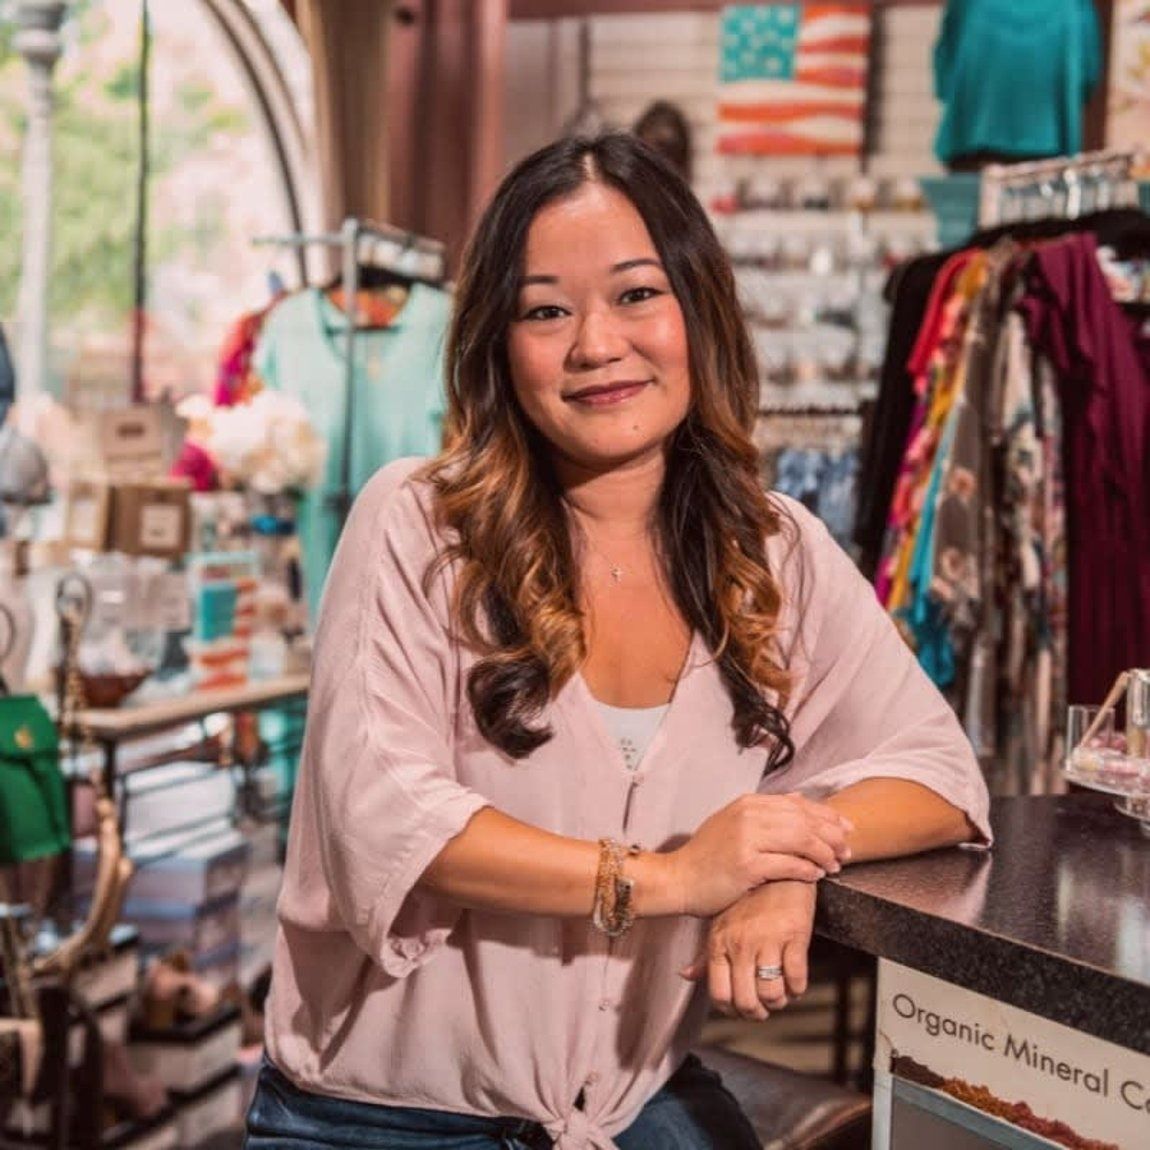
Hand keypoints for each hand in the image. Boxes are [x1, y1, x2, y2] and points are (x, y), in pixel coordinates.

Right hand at [666, 793, 850, 916]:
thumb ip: (766, 810)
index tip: (846, 828)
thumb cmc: (708, 856)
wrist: (678, 878)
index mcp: (748, 803)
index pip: (798, 804)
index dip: (827, 816)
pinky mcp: (746, 865)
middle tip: (848, 850)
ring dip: (824, 853)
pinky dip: (807, 870)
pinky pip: (788, 865)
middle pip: (804, 820)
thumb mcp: (734, 822)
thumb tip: (800, 798)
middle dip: (832, 835)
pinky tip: (816, 875)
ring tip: (835, 864)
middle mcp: (748, 815)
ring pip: (800, 840)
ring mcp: (746, 839)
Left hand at [680, 880, 815, 1019]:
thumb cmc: (747, 901)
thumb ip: (705, 955)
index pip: (719, 994)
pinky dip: (798, 988)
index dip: (733, 1011)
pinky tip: (795, 982)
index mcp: (719, 942)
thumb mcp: (720, 924)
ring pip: (772, 994)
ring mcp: (768, 939)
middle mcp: (741, 943)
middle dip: (758, 1013)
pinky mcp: (795, 935)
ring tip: (781, 994)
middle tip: (765, 1007)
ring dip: (779, 1001)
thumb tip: (686, 976)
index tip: (743, 1010)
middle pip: (747, 1001)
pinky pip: (797, 978)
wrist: (778, 872)